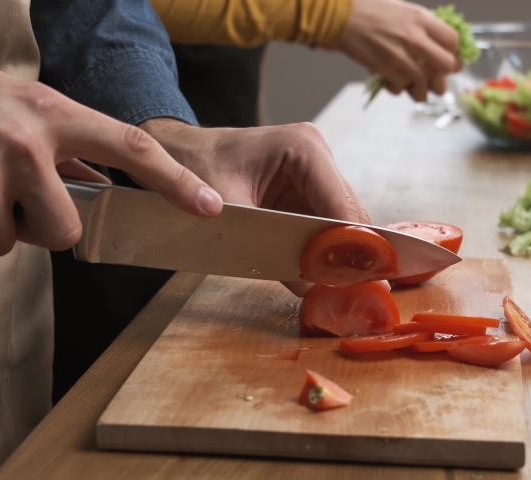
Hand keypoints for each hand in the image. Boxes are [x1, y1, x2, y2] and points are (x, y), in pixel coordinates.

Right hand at [0, 65, 222, 256]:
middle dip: (49, 230)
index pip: (134, 148)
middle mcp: (29, 141)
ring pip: (18, 242)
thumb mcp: (32, 107)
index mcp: (58, 113)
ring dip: (3, 228)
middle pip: (69, 231)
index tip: (211, 207)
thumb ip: (72, 146)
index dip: (176, 181)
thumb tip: (106, 186)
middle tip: (24, 202)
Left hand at [138, 118, 381, 295]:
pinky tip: (319, 271)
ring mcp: (315, 174)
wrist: (177, 153)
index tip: (353, 277)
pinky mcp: (306, 191)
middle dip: (349, 250)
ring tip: (335, 283)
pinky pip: (324, 224)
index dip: (353, 241)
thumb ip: (269, 247)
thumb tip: (307, 285)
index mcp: (304, 148)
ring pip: (342, 221)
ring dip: (337, 251)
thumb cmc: (195, 167)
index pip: (341, 203)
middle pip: (349, 213)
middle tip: (348, 288)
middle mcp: (318, 157)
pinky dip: (323, 247)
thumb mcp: (230, 211)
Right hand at [339, 0, 459, 101]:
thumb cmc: (373, 10)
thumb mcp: (404, 9)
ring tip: (420, 89)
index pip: (453, 40)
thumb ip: (424, 26)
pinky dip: (401, 88)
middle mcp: (414, 38)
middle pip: (446, 65)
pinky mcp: (384, 69)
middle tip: (439, 76)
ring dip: (423, 88)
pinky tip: (398, 84)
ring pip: (424, 82)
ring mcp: (399, 56)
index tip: (450, 57)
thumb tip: (441, 44)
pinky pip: (402, 87)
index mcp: (421, 19)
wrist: (342, 18)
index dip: (454, 52)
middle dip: (444, 73)